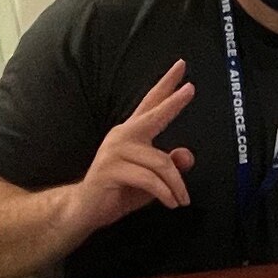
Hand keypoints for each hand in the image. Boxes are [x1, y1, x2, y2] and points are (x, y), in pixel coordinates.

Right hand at [66, 60, 196, 235]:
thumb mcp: (154, 180)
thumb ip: (171, 166)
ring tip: (181, 200)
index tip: (182, 67)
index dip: (166, 86)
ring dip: (176, 186)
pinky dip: (165, 194)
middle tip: (191, 89)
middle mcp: (122, 136)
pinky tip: (171, 203)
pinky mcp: (110, 170)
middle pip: (153, 115)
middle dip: (173, 102)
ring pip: (161, 163)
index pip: (152, 104)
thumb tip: (187, 155)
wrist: (86, 209)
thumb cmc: (121, 191)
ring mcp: (114, 152)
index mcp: (132, 134)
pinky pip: (149, 180)